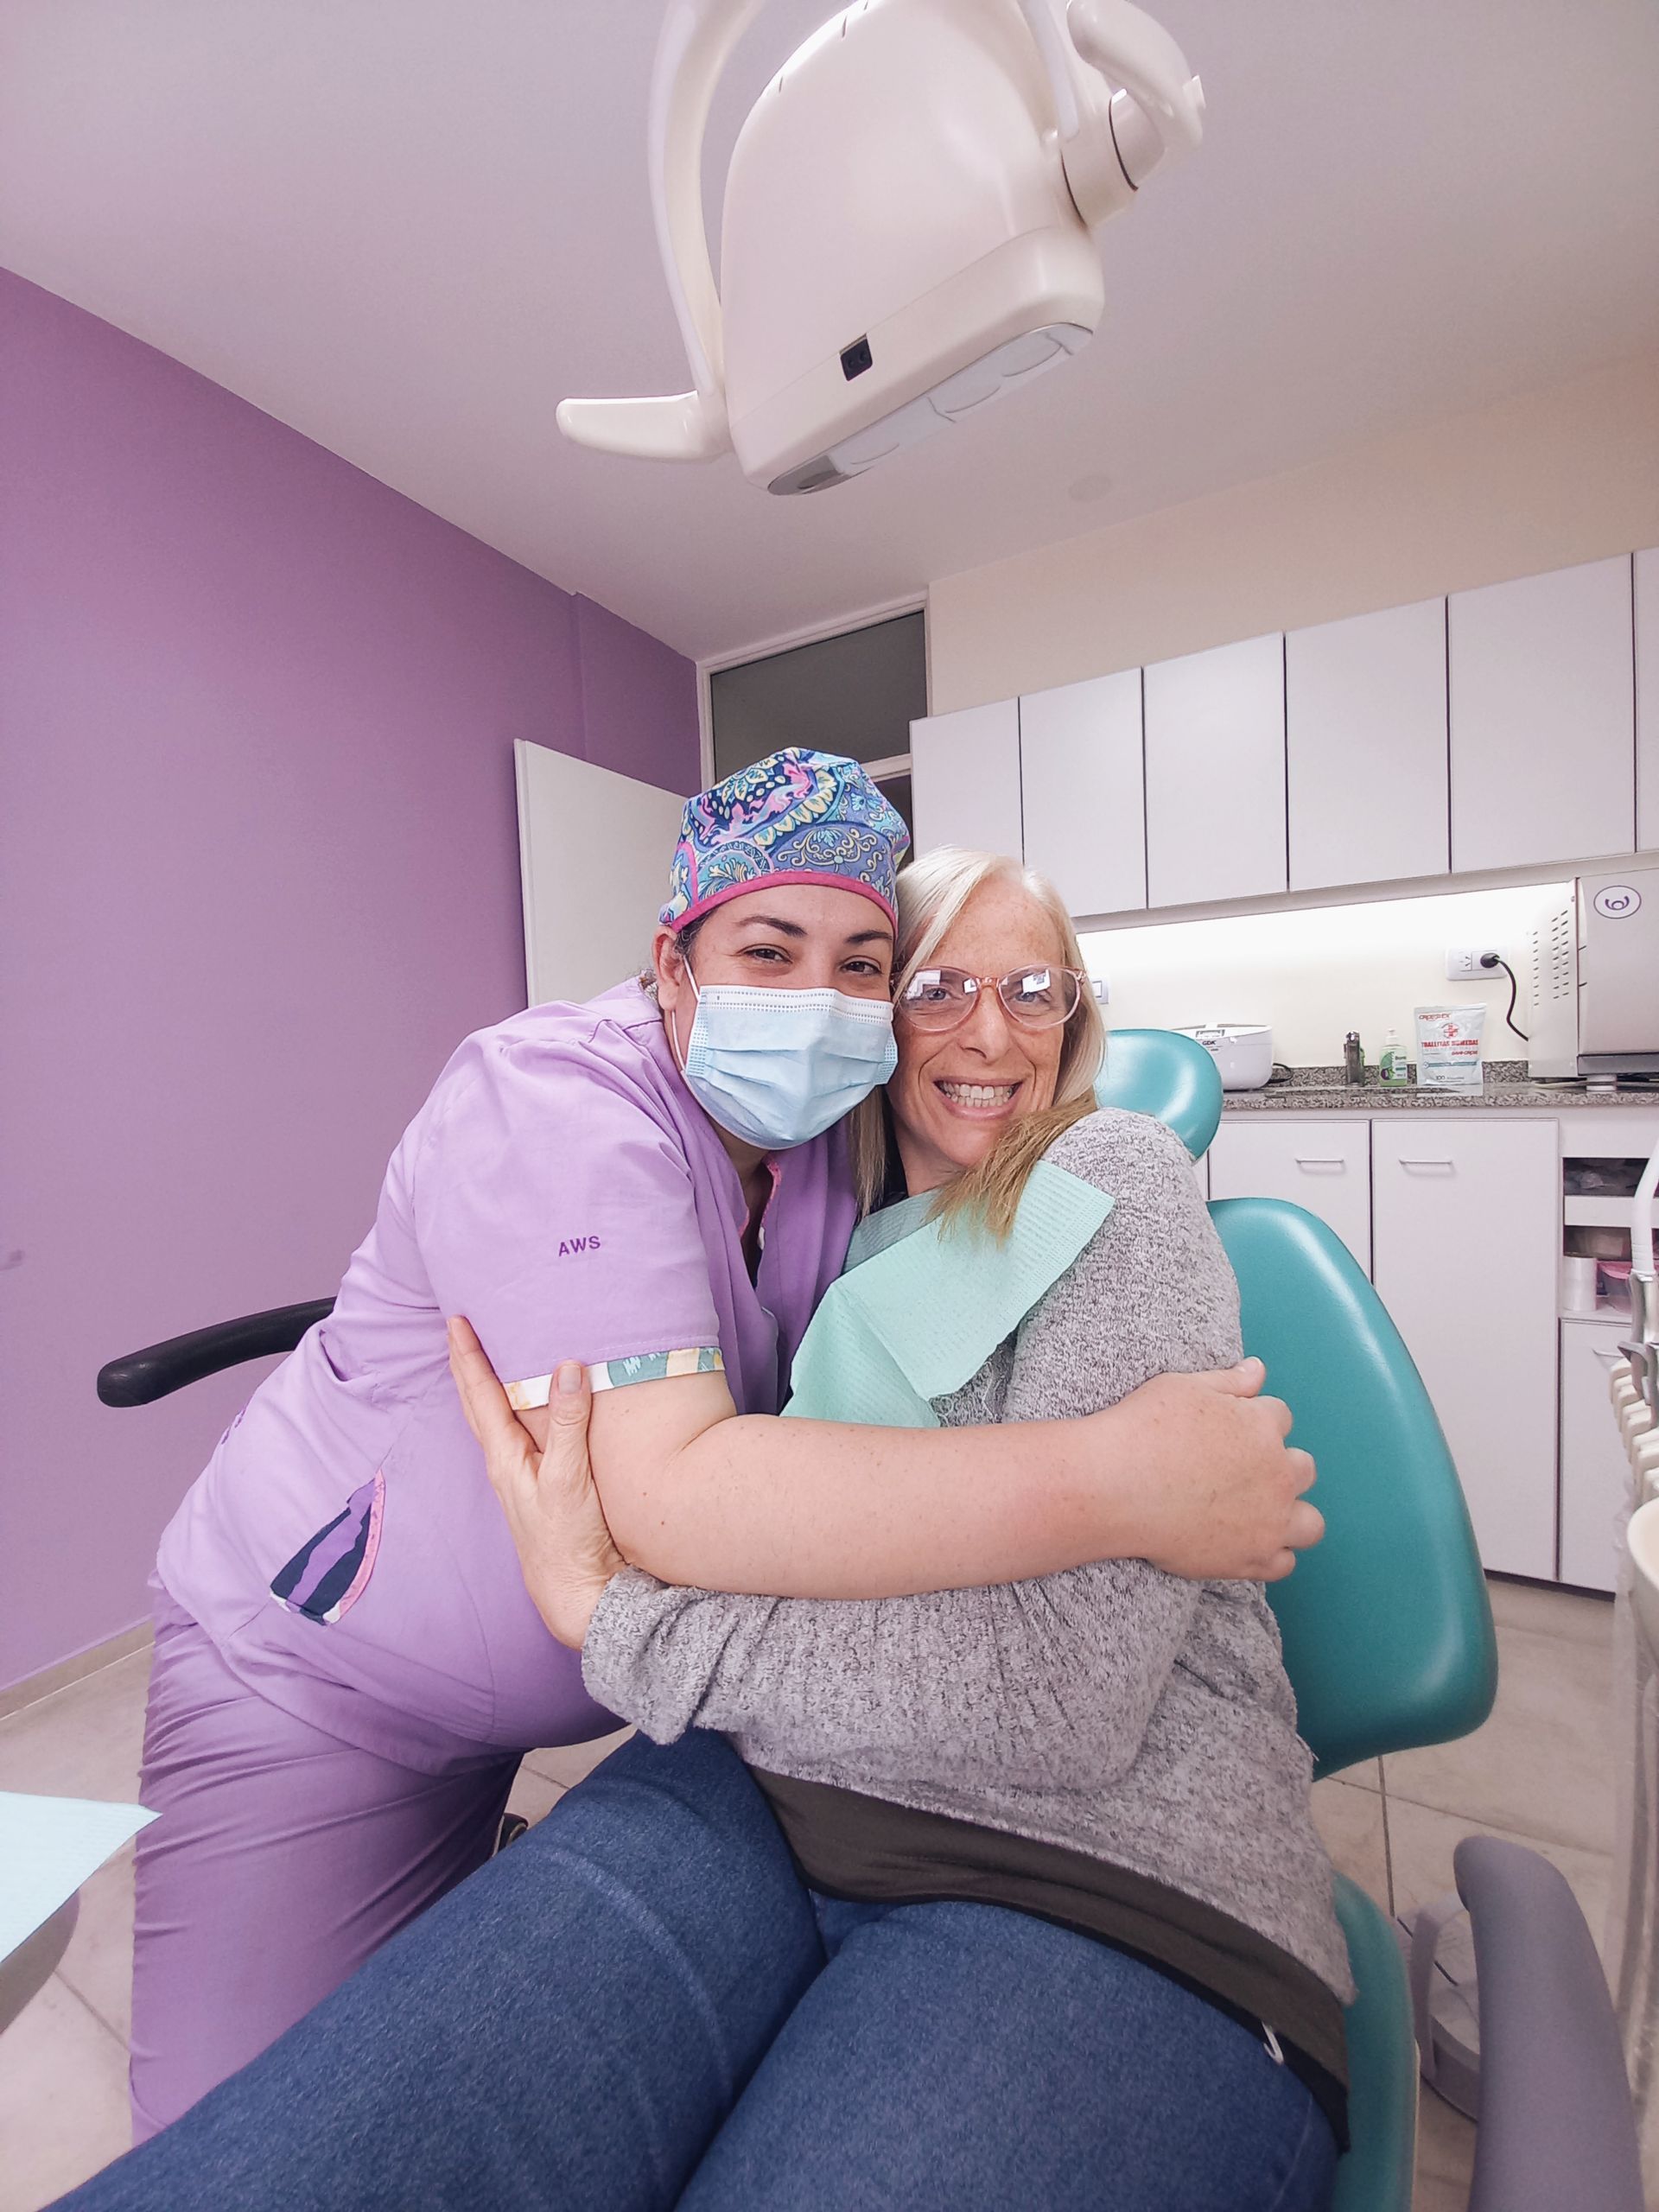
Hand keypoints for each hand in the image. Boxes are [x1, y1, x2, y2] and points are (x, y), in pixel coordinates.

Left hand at [446, 1317, 625, 1647]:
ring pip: (489, 1419)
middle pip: (475, 1403)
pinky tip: (518, 1410)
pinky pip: (511, 1434)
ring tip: (479, 1360)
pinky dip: (506, 1410)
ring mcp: (516, 1475)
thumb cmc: (567, 1539)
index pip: (481, 1394)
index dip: (468, 1356)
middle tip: (456, 1331)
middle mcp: (503, 1463)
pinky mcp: (535, 1484)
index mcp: (504, 1456)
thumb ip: (567, 1423)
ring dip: (481, 1386)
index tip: (456, 1321)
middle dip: (464, 1365)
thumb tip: (567, 1367)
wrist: (576, 1590)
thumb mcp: (570, 1477)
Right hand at [1108, 1359, 1321, 1582]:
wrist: (1113, 1486)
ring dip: (1291, 1515)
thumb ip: (1228, 1381)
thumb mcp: (1182, 1387)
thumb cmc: (1143, 1429)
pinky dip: (1270, 1555)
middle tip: (1240, 1473)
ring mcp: (1269, 1522)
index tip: (1229, 1434)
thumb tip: (1258, 1369)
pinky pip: (1284, 1564)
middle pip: (1303, 1469)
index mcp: (1262, 1427)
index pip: (1280, 1418)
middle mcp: (1277, 1474)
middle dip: (1279, 1467)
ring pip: (1310, 1523)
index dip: (1254, 1423)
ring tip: (1259, 1514)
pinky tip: (1245, 1543)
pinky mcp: (1251, 1559)